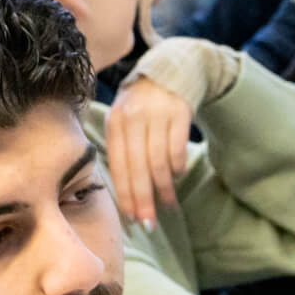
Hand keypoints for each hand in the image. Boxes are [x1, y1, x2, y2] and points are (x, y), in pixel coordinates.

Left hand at [104, 78, 193, 228]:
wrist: (169, 70)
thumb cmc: (142, 107)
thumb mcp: (124, 122)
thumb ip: (121, 151)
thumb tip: (126, 197)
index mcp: (115, 123)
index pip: (118, 166)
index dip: (124, 195)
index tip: (131, 219)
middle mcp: (133, 117)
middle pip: (137, 168)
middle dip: (143, 200)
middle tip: (149, 224)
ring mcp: (157, 114)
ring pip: (159, 162)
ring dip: (164, 188)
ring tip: (168, 205)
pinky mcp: (179, 112)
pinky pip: (177, 149)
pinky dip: (177, 168)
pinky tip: (176, 176)